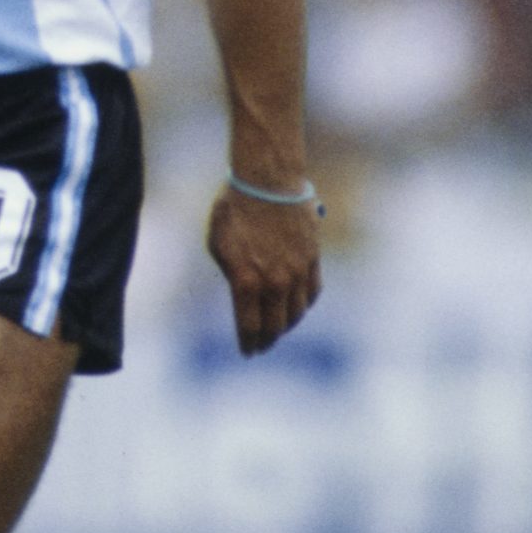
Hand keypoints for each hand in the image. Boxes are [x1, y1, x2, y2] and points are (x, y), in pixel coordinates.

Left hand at [206, 187, 321, 356]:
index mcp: (246, 282)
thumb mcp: (218, 244)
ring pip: (296, 313)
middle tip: (262, 346)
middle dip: (267, 340)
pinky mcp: (313, 260)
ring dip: (287, 325)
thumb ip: (231, 273)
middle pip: (275, 327)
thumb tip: (241, 292)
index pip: (249, 327)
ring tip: (279, 328)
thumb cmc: (235, 208)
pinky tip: (296, 307)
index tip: (247, 352)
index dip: (248, 344)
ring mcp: (297, 273)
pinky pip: (312, 293)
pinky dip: (304, 305)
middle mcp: (274, 283)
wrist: (268, 181)